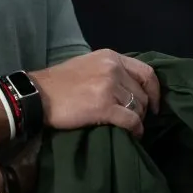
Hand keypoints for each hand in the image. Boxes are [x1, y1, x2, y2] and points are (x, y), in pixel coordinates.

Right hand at [30, 49, 160, 137]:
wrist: (37, 95)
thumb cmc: (60, 83)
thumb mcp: (88, 64)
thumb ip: (110, 70)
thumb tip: (130, 87)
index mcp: (111, 57)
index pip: (147, 72)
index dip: (155, 90)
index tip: (154, 104)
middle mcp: (113, 68)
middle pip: (142, 93)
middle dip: (143, 108)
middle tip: (136, 119)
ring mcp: (109, 87)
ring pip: (138, 107)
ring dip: (138, 120)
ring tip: (131, 127)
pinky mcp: (103, 106)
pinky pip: (130, 120)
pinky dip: (135, 130)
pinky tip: (132, 135)